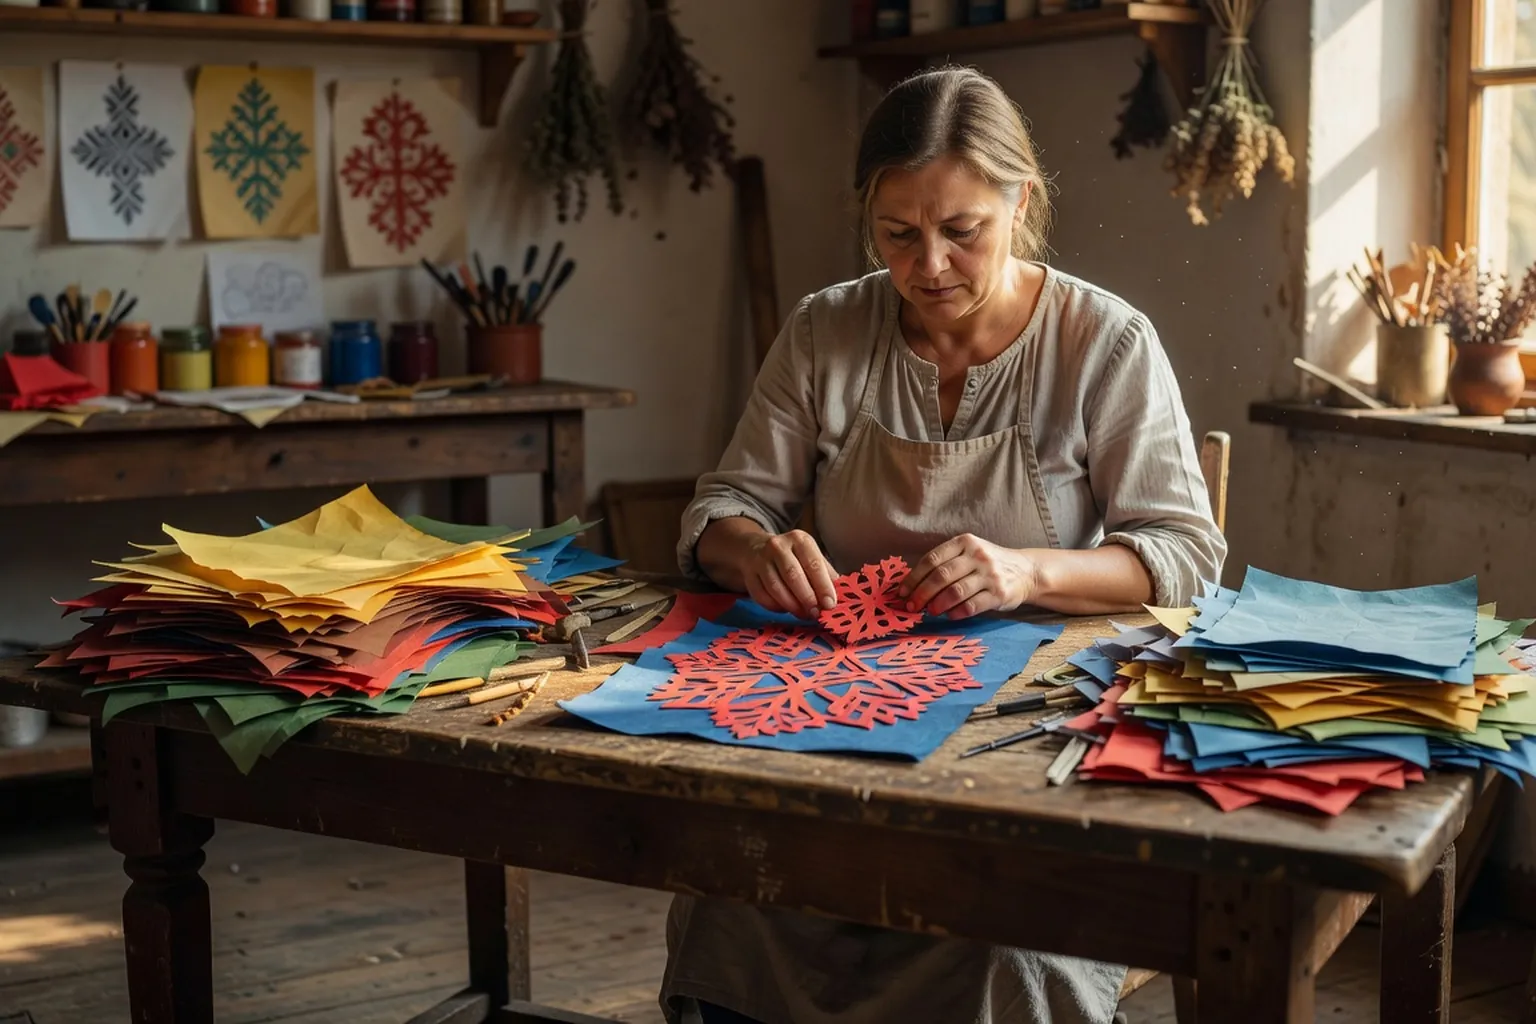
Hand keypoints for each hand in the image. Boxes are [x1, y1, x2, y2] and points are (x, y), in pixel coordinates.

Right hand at [738, 529, 837, 619]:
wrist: (755, 549)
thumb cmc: (792, 557)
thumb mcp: (811, 557)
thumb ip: (826, 575)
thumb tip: (842, 597)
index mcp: (800, 540)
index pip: (814, 564)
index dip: (823, 586)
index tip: (830, 604)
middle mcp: (779, 546)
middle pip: (794, 576)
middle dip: (807, 598)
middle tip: (816, 613)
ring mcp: (761, 560)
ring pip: (776, 588)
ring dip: (792, 606)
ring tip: (803, 614)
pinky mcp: (749, 575)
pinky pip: (763, 597)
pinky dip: (776, 607)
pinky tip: (786, 608)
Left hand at [899, 534, 1039, 618]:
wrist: (1025, 571)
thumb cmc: (987, 564)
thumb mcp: (969, 552)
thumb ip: (945, 563)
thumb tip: (912, 586)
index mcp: (965, 542)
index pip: (931, 560)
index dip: (913, 578)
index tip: (902, 593)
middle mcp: (977, 555)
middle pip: (941, 576)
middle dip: (921, 593)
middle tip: (911, 606)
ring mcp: (990, 574)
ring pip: (955, 591)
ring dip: (937, 604)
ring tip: (929, 611)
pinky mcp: (999, 593)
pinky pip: (972, 606)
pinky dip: (956, 613)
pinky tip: (949, 616)